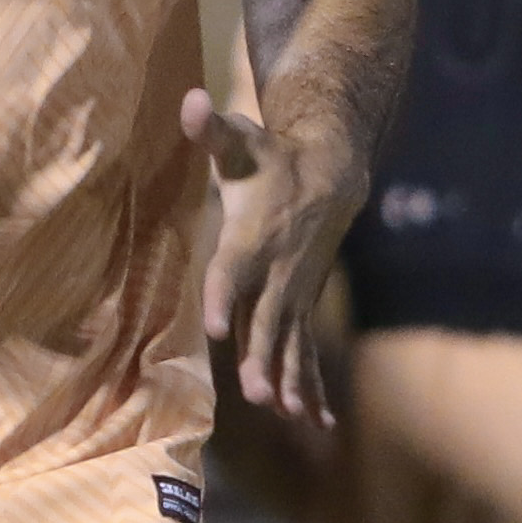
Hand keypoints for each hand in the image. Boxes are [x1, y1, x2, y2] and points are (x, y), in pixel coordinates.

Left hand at [183, 87, 357, 423]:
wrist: (331, 171)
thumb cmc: (271, 158)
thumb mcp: (241, 141)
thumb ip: (211, 128)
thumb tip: (190, 100)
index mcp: (252, 236)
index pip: (235, 270)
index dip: (224, 296)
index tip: (214, 326)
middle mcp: (277, 271)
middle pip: (268, 319)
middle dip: (263, 355)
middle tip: (258, 393)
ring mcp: (295, 293)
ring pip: (292, 341)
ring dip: (291, 378)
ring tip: (289, 414)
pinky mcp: (303, 305)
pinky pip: (308, 351)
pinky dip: (313, 386)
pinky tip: (318, 422)